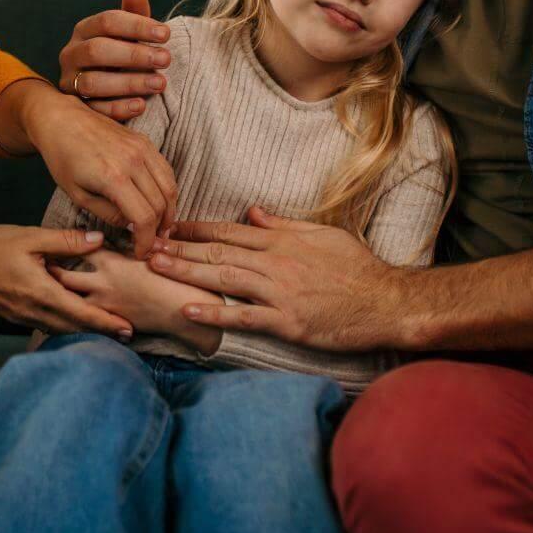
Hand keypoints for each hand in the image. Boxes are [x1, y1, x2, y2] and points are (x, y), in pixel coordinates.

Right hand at [0, 225, 133, 338]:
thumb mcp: (30, 237)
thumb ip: (66, 241)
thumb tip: (99, 240)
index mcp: (41, 292)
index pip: (81, 313)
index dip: (107, 323)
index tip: (129, 329)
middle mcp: (34, 310)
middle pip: (75, 327)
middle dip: (102, 331)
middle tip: (129, 334)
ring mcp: (23, 316)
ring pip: (61, 329)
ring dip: (84, 330)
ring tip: (107, 330)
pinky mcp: (15, 315)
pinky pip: (47, 324)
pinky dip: (65, 325)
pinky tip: (74, 320)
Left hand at [25, 88, 176, 256]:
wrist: (61, 119)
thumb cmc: (63, 157)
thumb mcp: (78, 194)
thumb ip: (108, 214)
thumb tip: (131, 226)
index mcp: (114, 177)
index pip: (144, 218)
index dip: (146, 241)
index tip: (141, 252)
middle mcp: (133, 160)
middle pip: (161, 204)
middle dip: (159, 229)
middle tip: (152, 243)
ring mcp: (142, 148)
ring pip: (169, 187)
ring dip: (168, 210)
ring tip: (159, 227)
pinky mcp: (145, 141)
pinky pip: (166, 170)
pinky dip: (167, 190)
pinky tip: (158, 202)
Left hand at [51, 252, 221, 352]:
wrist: (183, 311)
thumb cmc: (175, 278)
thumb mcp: (155, 253)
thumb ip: (134, 243)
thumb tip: (128, 229)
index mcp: (112, 263)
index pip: (80, 248)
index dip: (66, 243)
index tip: (53, 241)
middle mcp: (102, 284)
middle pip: (65, 277)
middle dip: (51, 273)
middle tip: (37, 268)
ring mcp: (103, 306)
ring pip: (69, 302)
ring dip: (56, 298)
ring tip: (42, 292)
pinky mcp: (109, 323)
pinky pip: (81, 321)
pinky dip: (69, 317)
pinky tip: (61, 314)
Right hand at [58, 0, 170, 122]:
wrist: (108, 89)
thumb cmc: (123, 54)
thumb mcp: (129, 34)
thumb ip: (134, 14)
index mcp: (84, 30)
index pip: (107, 21)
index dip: (137, 25)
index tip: (166, 34)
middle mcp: (71, 54)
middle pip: (97, 51)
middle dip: (134, 55)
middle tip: (166, 59)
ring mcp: (70, 82)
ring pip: (92, 82)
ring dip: (129, 83)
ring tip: (160, 83)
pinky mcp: (76, 108)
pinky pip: (94, 110)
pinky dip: (118, 108)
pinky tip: (142, 105)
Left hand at [148, 208, 412, 350]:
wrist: (386, 302)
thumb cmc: (358, 269)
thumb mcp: (323, 234)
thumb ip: (284, 223)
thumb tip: (253, 210)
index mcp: (282, 241)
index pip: (229, 230)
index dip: (196, 228)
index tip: (169, 225)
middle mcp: (276, 262)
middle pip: (218, 252)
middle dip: (179, 248)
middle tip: (146, 244)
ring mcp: (280, 292)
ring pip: (224, 278)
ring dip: (186, 272)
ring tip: (155, 267)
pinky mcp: (287, 321)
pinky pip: (243, 316)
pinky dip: (214, 313)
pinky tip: (187, 309)